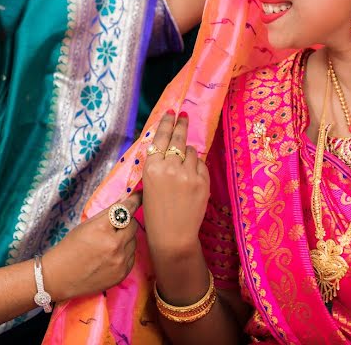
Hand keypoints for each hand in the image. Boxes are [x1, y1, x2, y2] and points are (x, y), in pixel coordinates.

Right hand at [42, 192, 140, 300]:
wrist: (59, 277)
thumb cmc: (69, 248)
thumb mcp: (86, 225)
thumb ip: (107, 214)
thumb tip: (125, 204)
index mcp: (102, 228)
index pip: (126, 210)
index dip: (135, 200)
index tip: (141, 194)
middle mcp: (115, 245)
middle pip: (133, 224)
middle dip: (126, 222)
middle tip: (115, 226)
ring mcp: (120, 261)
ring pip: (134, 240)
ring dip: (126, 237)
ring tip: (109, 243)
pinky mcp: (123, 273)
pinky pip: (132, 255)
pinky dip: (125, 252)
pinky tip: (111, 255)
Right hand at [142, 111, 209, 260]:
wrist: (173, 236)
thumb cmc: (155, 213)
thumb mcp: (148, 185)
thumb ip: (158, 165)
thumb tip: (168, 147)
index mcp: (151, 167)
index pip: (160, 138)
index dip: (166, 123)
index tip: (171, 113)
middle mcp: (169, 167)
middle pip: (178, 138)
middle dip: (181, 124)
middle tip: (183, 115)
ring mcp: (188, 173)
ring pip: (192, 151)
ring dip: (189, 154)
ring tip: (184, 167)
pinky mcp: (202, 181)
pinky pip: (201, 165)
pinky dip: (197, 167)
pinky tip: (191, 178)